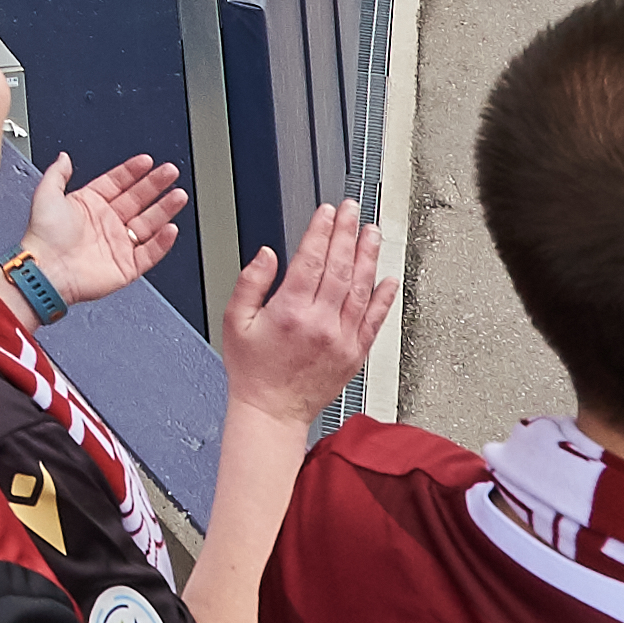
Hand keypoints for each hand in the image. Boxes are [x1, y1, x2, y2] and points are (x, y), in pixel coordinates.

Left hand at [26, 149, 186, 306]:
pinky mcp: (126, 267)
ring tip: (178, 195)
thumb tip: (63, 156)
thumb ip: (57, 174)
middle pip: (138, 199)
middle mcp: (105, 224)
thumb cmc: (43, 237)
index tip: (147, 161)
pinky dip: (162, 242)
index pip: (116, 183)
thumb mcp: (46, 195)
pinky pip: (150, 253)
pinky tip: (170, 228)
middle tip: (170, 171)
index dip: (132, 171)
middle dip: (155, 184)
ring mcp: (117, 245)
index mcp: (88, 206)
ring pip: (148, 223)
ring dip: (165, 209)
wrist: (47, 270)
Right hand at [222, 201, 391, 426]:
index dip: (320, 231)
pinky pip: (374, 321)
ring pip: (361, 288)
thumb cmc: (252, 370)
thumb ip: (250, 283)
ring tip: (372, 233)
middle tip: (351, 210)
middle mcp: (320, 323)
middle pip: (340, 267)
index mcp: (289, 312)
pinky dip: (384, 298)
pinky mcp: (354, 354)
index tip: (326, 212)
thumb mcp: (234, 321)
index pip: (311, 260)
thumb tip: (266, 255)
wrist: (272, 411)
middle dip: (346, 233)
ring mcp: (341, 339)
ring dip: (368, 257)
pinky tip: (388, 279)